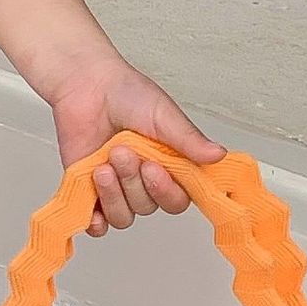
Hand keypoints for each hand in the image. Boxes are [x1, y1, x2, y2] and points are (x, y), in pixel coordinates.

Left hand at [44, 51, 226, 237]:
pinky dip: (95, 221)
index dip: (166, 191)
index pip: (177, 199)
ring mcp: (116, 187)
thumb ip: (188, 140)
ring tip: (102, 166)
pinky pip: (96, 222)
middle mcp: (143, 181)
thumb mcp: (163, 115)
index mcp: (168, 166)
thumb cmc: (127, 93)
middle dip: (133, 181)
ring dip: (114, 195)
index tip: (153, 169)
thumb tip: (219, 156)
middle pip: (147, 207)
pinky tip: (93, 206)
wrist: (87, 83)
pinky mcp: (88, 191)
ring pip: (123, 216)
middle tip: (121, 152)